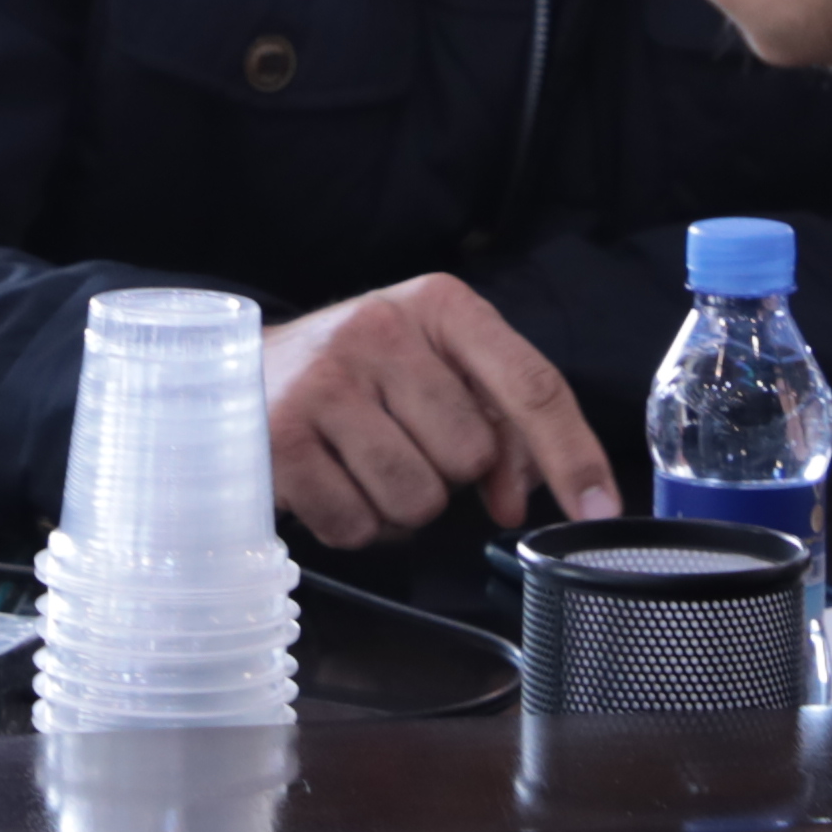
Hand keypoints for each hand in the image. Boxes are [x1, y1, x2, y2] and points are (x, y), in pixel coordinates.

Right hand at [262, 273, 617, 544]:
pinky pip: (358, 524)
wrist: (231, 375)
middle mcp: (380, 331)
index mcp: (438, 306)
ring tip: (364, 466)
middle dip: (448, 473)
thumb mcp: (429, 369)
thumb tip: (515, 499)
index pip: (530, 384)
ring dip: (400, 505)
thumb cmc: (352, 378)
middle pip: (471, 455)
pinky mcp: (282, 440)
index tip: (600, 507)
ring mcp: (326, 384)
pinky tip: (332, 482)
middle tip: (404, 446)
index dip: (573, 454)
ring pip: (419, 498)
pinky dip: (355, 524)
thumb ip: (494, 425)